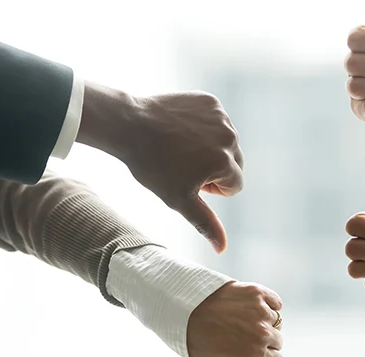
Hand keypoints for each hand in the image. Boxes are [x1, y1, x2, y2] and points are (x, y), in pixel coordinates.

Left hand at [78, 83, 243, 252]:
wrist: (129, 125)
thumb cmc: (152, 166)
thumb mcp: (179, 199)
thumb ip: (206, 222)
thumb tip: (222, 248)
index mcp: (225, 163)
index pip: (235, 186)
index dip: (212, 189)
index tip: (189, 181)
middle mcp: (229, 137)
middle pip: (235, 163)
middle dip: (216, 167)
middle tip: (185, 165)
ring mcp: (221, 116)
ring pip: (227, 141)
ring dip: (211, 147)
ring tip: (182, 147)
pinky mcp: (210, 101)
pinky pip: (217, 120)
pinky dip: (204, 126)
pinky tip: (182, 130)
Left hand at [187, 282, 283, 356]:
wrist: (184, 306)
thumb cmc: (197, 341)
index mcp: (254, 354)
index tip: (247, 354)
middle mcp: (261, 333)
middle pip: (278, 342)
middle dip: (264, 342)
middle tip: (240, 336)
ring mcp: (260, 311)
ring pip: (277, 322)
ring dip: (265, 323)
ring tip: (241, 321)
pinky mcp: (257, 292)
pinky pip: (276, 302)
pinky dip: (268, 304)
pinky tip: (250, 308)